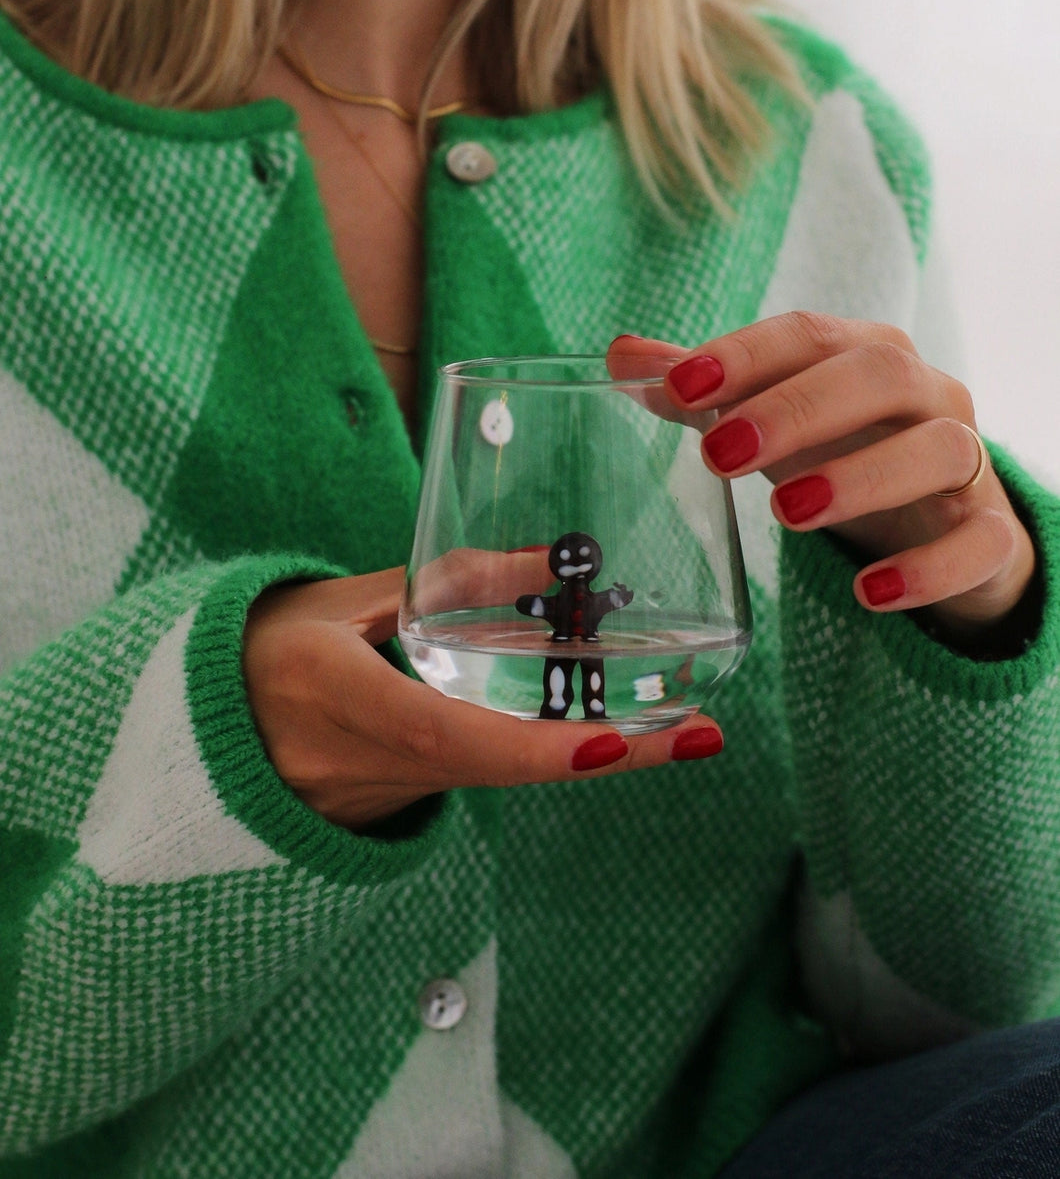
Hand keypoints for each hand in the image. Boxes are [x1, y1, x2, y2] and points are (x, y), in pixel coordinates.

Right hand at [242, 556, 723, 829]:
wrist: (213, 734)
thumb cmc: (273, 649)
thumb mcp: (344, 599)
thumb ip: (445, 582)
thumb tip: (554, 559)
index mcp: (340, 698)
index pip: (445, 734)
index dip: (531, 744)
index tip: (613, 737)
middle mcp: (371, 761)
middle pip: (504, 770)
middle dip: (606, 755)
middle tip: (701, 734)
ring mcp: (392, 792)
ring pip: (507, 778)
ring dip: (597, 757)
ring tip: (689, 728)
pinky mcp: (412, 796)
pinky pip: (493, 777)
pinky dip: (558, 757)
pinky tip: (619, 730)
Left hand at [609, 316, 1036, 638]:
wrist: (946, 523)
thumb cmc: (845, 451)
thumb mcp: (773, 422)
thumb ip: (704, 394)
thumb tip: (622, 358)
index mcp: (868, 353)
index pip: (811, 333)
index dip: (746, 354)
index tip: (680, 385)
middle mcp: (929, 394)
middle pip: (880, 374)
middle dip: (798, 408)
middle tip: (721, 453)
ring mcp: (968, 462)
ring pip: (939, 449)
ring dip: (862, 477)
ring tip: (786, 514)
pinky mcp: (992, 534)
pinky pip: (979, 543)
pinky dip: (929, 568)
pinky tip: (869, 594)